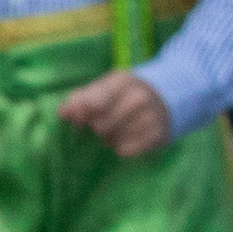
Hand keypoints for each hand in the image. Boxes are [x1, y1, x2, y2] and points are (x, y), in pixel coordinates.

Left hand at [56, 71, 174, 158]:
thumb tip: (63, 113)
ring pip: (113, 140)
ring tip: (116, 132)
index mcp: (122, 81)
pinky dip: (122, 148)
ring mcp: (151, 116)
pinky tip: (128, 139)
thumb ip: (80, 98)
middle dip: (96, 129)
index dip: (80, 115)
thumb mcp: (104, 88)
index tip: (78, 120)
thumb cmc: (125, 94)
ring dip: (109, 140)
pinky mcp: (158, 135)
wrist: (169, 96)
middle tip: (102, 125)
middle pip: (100, 126)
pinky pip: (127, 151)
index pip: (93, 103)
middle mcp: (138, 97)